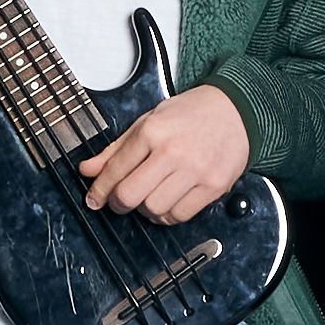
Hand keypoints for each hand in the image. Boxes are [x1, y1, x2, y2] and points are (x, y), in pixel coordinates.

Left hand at [76, 83, 250, 222]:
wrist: (236, 109)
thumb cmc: (191, 113)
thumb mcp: (148, 121)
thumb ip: (116, 149)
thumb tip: (88, 170)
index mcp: (152, 132)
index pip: (115, 170)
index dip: (99, 190)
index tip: (94, 199)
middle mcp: (173, 151)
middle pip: (130, 195)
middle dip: (118, 203)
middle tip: (119, 201)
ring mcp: (195, 171)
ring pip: (154, 209)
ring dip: (144, 210)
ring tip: (148, 197)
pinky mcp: (213, 186)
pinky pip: (180, 215)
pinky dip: (167, 215)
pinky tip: (167, 202)